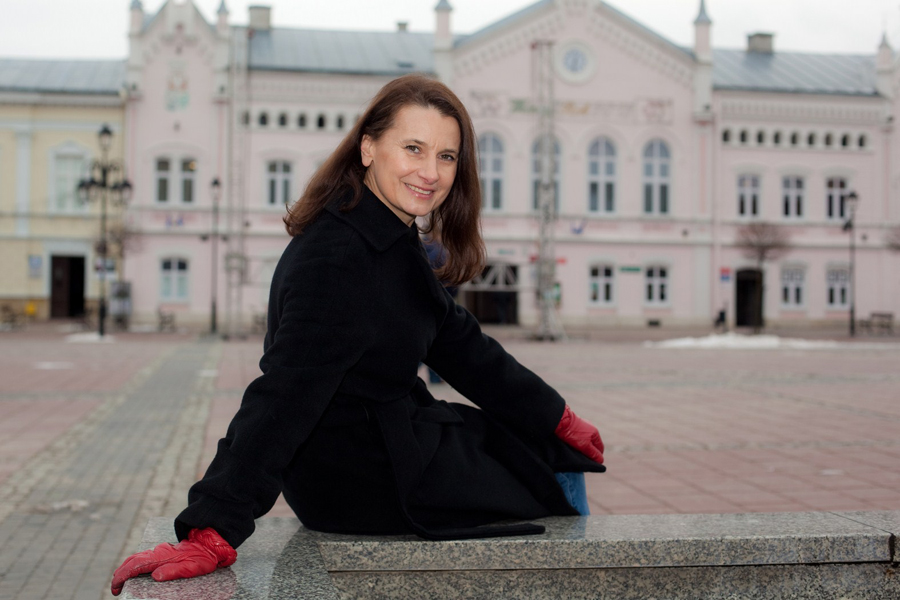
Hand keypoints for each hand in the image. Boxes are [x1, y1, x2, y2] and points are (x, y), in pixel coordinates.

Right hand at [110, 528, 236, 595]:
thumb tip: (155, 576)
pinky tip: (135, 571)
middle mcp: (158, 551)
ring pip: (137, 558)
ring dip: (126, 568)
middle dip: (120, 574)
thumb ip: (173, 571)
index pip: (136, 565)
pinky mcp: (164, 551)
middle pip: (132, 561)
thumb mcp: (192, 567)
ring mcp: (160, 550)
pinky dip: (134, 564)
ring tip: (121, 581)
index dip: (122, 576)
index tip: (115, 588)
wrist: (212, 541)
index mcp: (162, 556)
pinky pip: (144, 557)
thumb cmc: (204, 557)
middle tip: (115, 588)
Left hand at [554, 405, 603, 463]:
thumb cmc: (573, 433)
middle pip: (593, 443)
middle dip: (590, 451)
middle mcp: (590, 428)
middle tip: (585, 459)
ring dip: (583, 447)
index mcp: (595, 433)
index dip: (598, 456)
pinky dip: (578, 441)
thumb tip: (601, 460)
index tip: (593, 462)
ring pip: (586, 440)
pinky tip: (572, 445)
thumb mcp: (585, 445)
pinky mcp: (574, 425)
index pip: (600, 447)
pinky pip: (579, 436)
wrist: (560, 421)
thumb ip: (593, 453)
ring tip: (578, 453)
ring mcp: (582, 426)